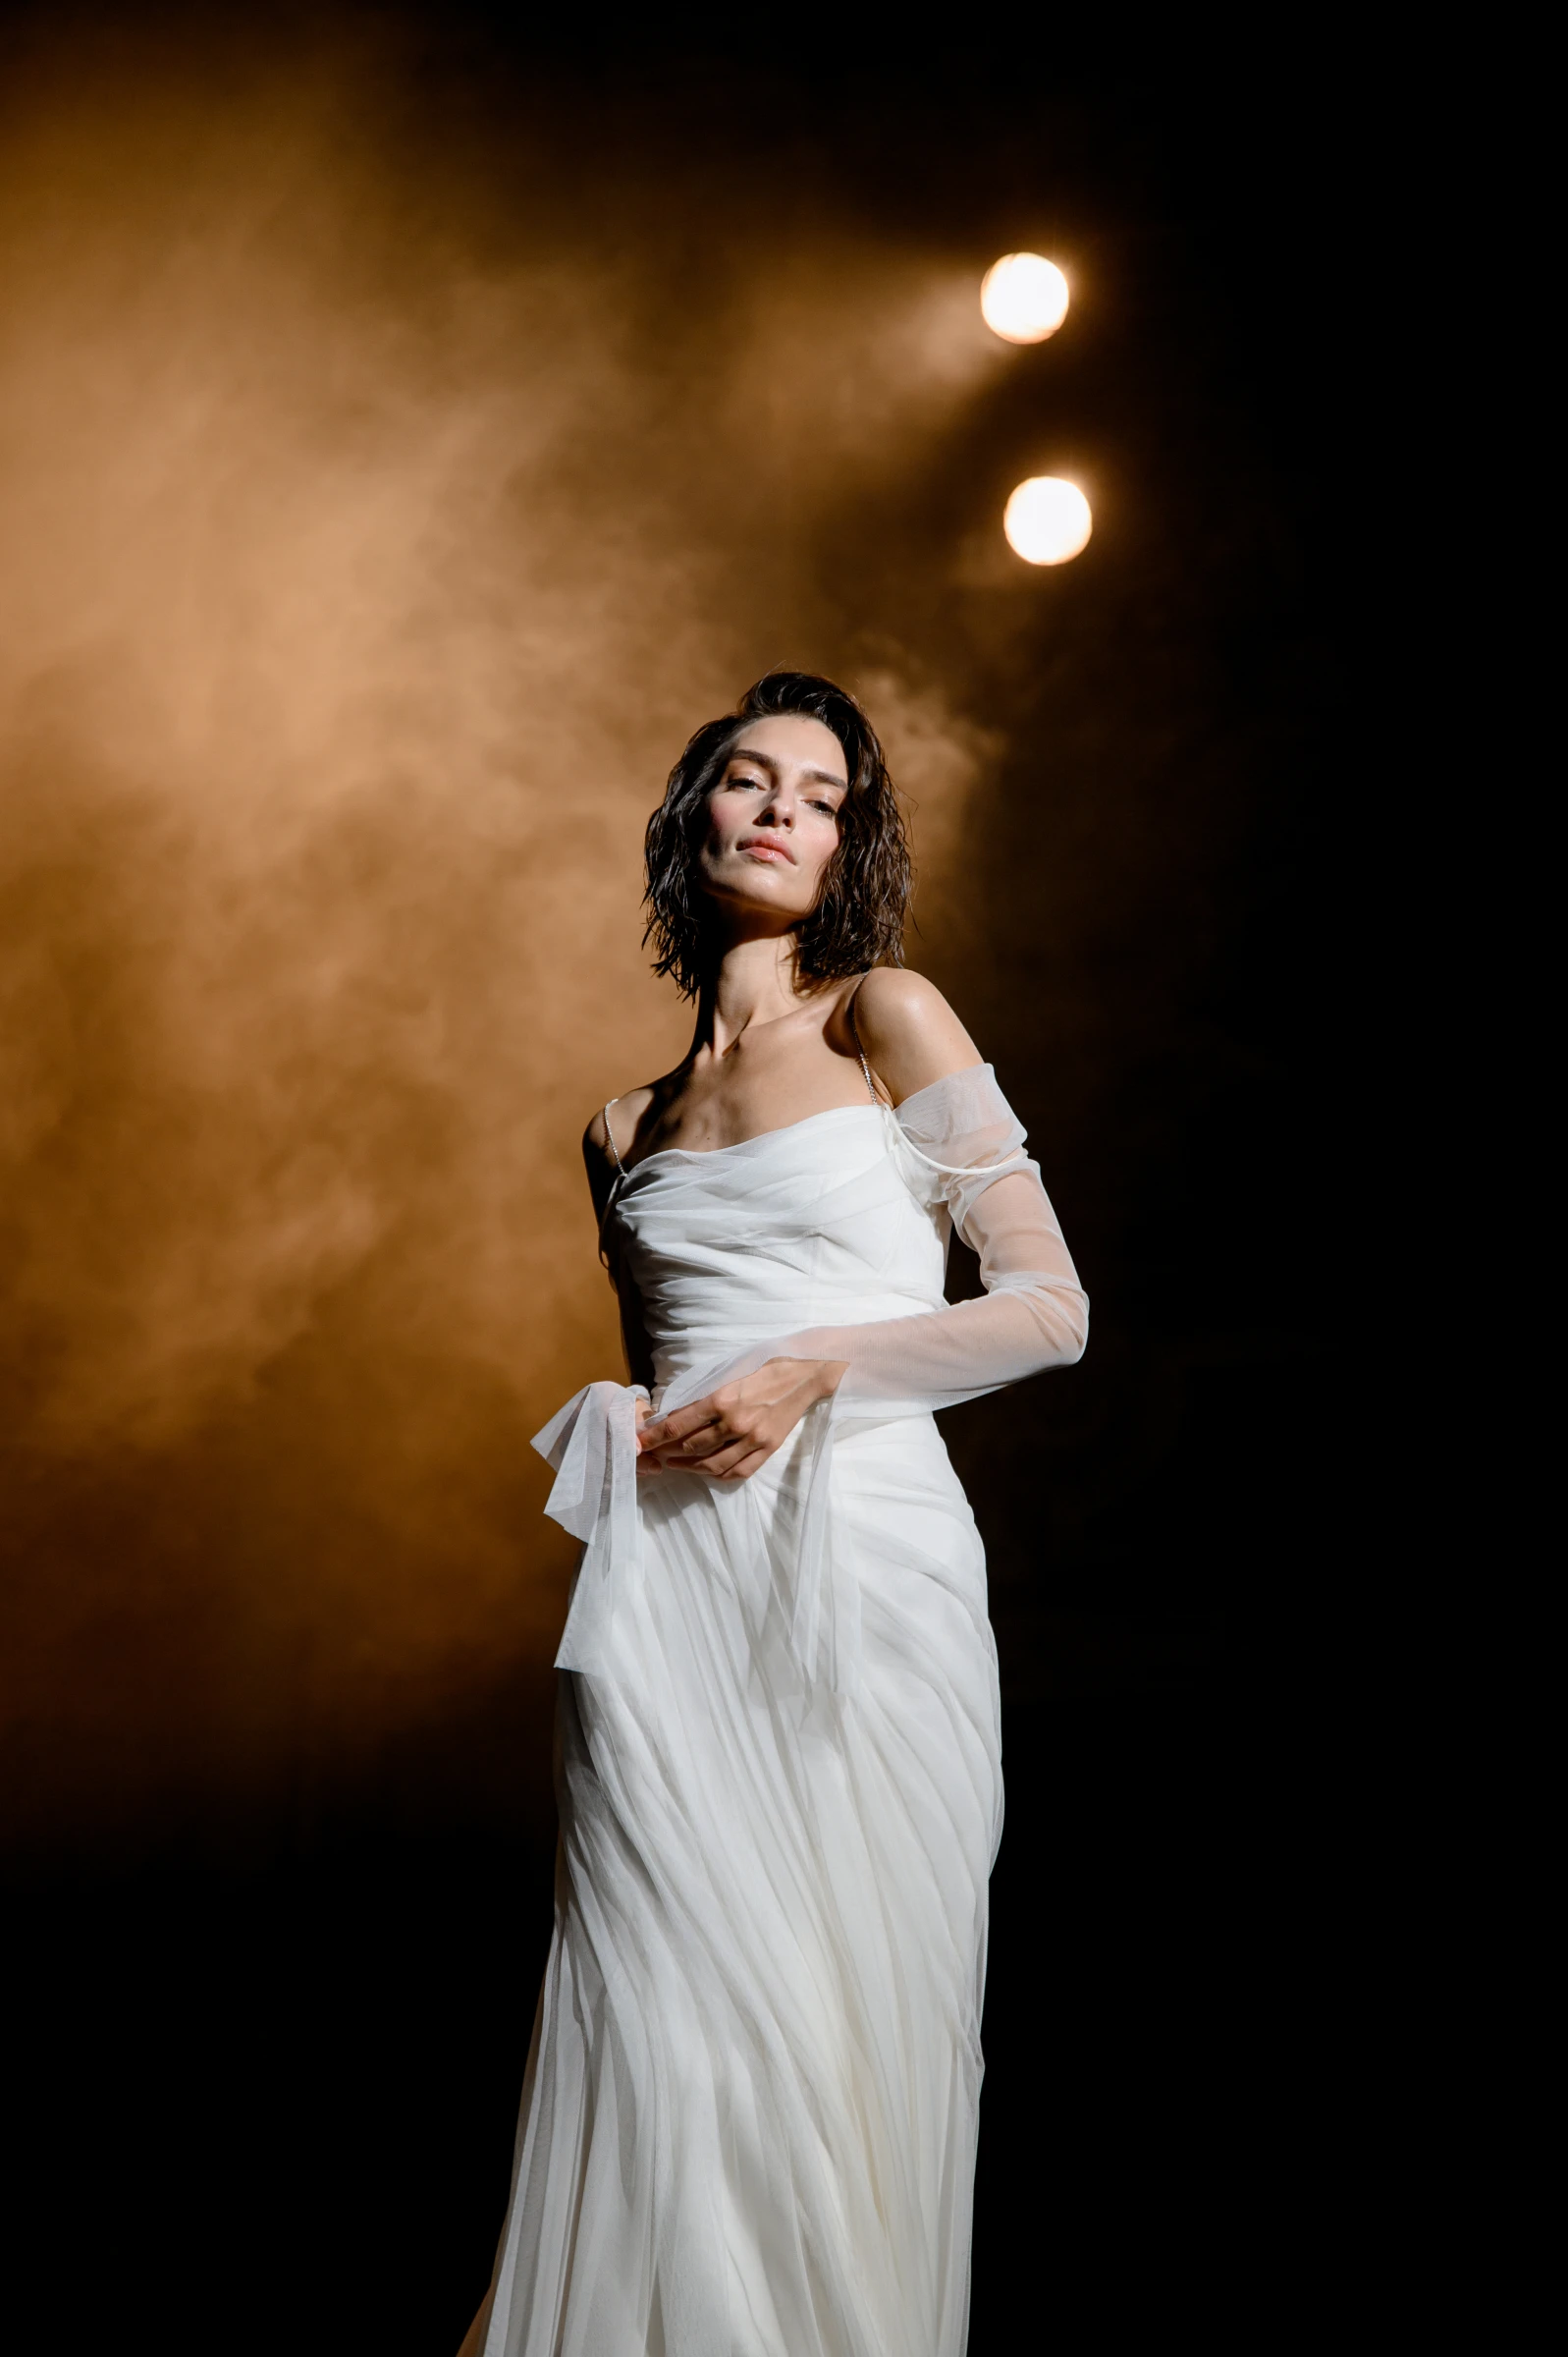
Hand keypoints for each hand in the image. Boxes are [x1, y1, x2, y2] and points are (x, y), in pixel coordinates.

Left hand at [635, 1357, 847, 1482]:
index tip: (640, 1443)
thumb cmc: (764, 1367)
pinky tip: (706, 1471)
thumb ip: (704, 1393)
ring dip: (688, 1467)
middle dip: (667, 1452)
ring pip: (711, 1464)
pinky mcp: (767, 1449)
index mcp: (721, 1398)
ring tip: (675, 1464)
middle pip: (690, 1447)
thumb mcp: (729, 1373)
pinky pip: (737, 1472)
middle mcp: (734, 1422)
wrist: (804, 1375)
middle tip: (655, 1452)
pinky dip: (717, 1475)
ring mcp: (752, 1439)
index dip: (655, 1437)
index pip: (677, 1425)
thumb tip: (675, 1411)